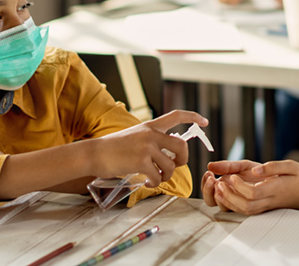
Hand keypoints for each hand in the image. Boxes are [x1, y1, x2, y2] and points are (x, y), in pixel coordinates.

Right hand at [86, 110, 207, 187]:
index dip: (193, 117)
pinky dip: (154, 184)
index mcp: (150, 126)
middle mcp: (151, 134)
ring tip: (156, 179)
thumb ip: (151, 140)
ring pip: (171, 166)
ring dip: (166, 176)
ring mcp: (146, 147)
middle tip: (176, 166)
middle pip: (182, 146)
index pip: (176, 115)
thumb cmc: (112, 148)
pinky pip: (158, 177)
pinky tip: (146, 183)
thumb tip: (167, 155)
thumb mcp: (134, 135)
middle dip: (184, 159)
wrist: (94, 153)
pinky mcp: (141, 162)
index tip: (204, 122)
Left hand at [207, 160, 298, 214]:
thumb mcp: (293, 166)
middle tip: (219, 184)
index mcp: (276, 189)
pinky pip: (248, 210)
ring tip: (217, 189)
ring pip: (245, 210)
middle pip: (246, 206)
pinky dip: (234, 205)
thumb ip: (274, 167)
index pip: (253, 193)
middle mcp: (270, 200)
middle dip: (229, 197)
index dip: (239, 186)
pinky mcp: (266, 207)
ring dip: (229, 202)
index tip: (232, 176)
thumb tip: (257, 170)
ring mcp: (268, 206)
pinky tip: (225, 195)